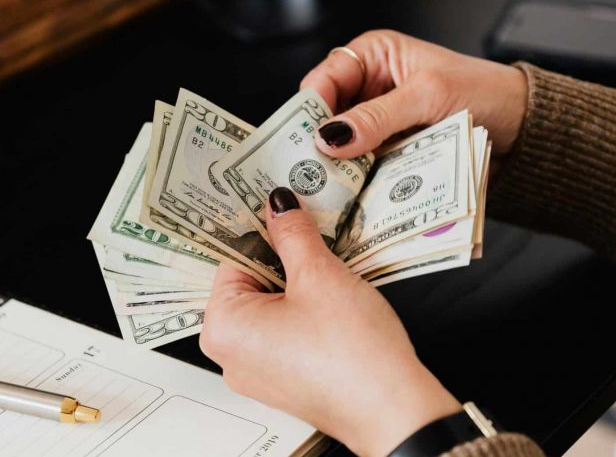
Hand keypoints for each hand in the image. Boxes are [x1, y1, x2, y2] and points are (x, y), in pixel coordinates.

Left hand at [200, 188, 461, 455]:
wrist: (393, 410)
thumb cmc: (353, 355)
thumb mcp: (320, 275)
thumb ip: (293, 234)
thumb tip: (279, 207)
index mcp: (222, 327)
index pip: (232, 258)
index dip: (263, 233)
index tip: (285, 214)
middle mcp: (231, 355)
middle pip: (250, 284)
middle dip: (283, 261)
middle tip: (315, 244)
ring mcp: (258, 372)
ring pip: (272, 308)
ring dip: (299, 287)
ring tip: (330, 279)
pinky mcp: (285, 381)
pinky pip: (285, 333)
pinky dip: (306, 314)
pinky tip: (334, 307)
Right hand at [302, 30, 527, 166]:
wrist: (522, 127)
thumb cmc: (484, 92)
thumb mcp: (426, 96)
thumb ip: (377, 116)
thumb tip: (330, 135)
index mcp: (374, 56)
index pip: (323, 79)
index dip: (310, 108)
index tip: (306, 138)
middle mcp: (371, 88)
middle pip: (327, 117)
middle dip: (322, 142)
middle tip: (314, 169)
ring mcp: (380, 123)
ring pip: (343, 147)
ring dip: (340, 166)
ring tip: (332, 187)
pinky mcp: (391, 152)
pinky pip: (364, 167)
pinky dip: (359, 180)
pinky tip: (354, 193)